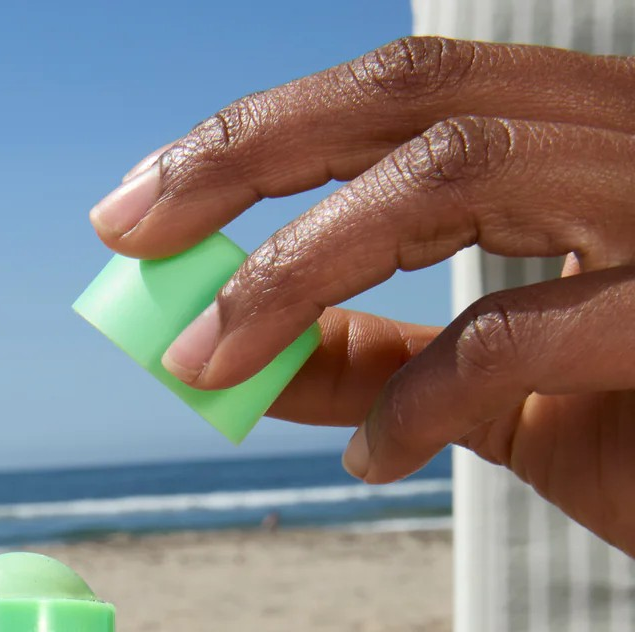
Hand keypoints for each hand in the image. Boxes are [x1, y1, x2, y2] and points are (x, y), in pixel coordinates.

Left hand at [89, 38, 634, 554]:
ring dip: (299, 270)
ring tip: (204, 360)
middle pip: (412, 93)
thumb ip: (384, 359)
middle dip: (246, 160)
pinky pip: (525, 332)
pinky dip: (422, 397)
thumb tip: (240, 360)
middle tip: (126, 233)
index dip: (255, 139)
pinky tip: (372, 459)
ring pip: (456, 175)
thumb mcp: (495, 390)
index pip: (396, 92)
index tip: (138, 206)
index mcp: (580, 140)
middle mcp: (632, 136)